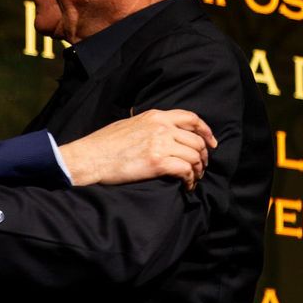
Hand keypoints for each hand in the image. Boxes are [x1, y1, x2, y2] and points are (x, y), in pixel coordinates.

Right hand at [59, 109, 216, 189]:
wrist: (90, 157)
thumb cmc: (103, 144)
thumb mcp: (129, 123)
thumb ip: (148, 124)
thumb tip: (159, 131)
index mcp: (155, 116)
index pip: (192, 118)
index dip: (206, 131)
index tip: (211, 143)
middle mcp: (162, 127)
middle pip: (197, 140)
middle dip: (203, 156)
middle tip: (201, 167)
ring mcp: (161, 144)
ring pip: (195, 156)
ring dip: (198, 170)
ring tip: (193, 179)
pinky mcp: (158, 162)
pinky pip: (186, 171)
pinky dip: (190, 180)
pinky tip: (186, 186)